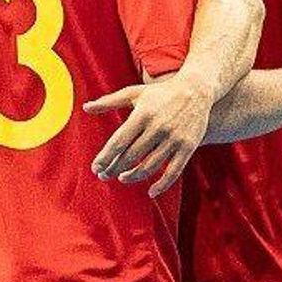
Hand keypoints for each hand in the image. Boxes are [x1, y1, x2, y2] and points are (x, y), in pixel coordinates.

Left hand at [83, 71, 217, 196]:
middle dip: (115, 168)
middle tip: (104, 175)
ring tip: (122, 178)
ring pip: (150, 166)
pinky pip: (174, 171)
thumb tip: (86, 107)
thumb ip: (109, 101)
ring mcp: (174, 138)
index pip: (119, 141)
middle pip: (131, 156)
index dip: (106, 157)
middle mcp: (158, 127)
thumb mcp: (134, 93)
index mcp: (143, 114)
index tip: (95, 168)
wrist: (196, 90)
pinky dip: (162, 184)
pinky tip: (151, 192)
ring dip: (133, 176)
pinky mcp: (188, 147)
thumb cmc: (160, 93)